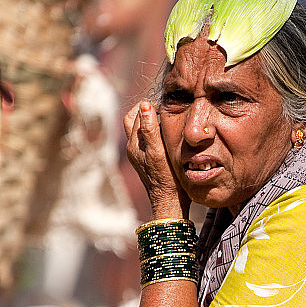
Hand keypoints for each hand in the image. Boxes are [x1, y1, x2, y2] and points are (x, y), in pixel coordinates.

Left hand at [124, 101, 190, 217]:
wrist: (170, 201)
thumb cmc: (166, 178)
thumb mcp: (158, 152)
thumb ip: (150, 129)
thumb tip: (145, 104)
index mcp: (133, 144)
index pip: (135, 114)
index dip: (149, 106)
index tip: (167, 105)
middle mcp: (134, 148)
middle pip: (136, 121)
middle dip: (148, 111)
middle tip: (167, 110)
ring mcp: (142, 155)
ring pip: (143, 130)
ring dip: (153, 122)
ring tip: (170, 121)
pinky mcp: (150, 160)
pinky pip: (150, 140)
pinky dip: (158, 133)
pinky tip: (171, 136)